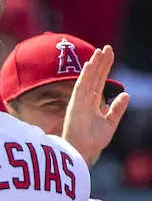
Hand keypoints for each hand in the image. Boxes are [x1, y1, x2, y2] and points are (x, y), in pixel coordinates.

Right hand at [62, 45, 128, 166]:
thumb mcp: (110, 124)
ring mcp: (79, 102)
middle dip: (101, 63)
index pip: (100, 81)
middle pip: (94, 77)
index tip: (110, 54)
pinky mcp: (76, 106)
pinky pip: (81, 87)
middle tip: (107, 47)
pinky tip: (90, 64)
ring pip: (88, 79)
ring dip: (93, 65)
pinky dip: (85, 76)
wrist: (83, 153)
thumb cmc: (93, 142)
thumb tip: (125, 94)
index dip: (105, 68)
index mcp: (92, 104)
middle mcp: (84, 100)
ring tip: (100, 51)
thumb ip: (116, 110)